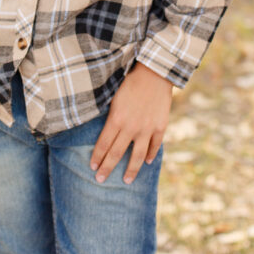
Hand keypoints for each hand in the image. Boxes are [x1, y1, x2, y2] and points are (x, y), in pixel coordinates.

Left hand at [89, 62, 172, 184]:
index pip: (103, 144)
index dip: (97, 157)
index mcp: (116, 119)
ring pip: (137, 156)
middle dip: (107, 168)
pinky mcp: (160, 126)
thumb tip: (101, 127)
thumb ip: (109, 114)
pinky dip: (151, 154)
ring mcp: (147, 129)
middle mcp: (131, 127)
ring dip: (131, 170)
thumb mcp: (114, 96)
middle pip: (116, 153)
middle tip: (100, 180)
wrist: (155, 72)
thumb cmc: (130, 80)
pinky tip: (148, 162)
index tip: (92, 167)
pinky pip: (155, 145)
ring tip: (126, 181)